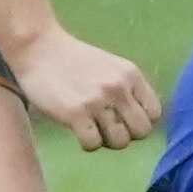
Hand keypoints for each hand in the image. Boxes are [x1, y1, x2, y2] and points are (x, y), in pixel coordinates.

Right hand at [3, 28, 163, 152]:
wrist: (38, 47)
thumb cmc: (73, 59)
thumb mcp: (111, 66)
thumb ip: (127, 88)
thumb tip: (138, 117)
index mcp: (131, 75)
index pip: (154, 113)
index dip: (140, 121)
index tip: (125, 120)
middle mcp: (119, 88)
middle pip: (141, 131)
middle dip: (127, 134)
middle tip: (109, 129)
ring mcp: (98, 101)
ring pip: (120, 141)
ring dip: (107, 142)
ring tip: (93, 131)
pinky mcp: (75, 113)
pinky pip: (93, 144)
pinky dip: (88, 144)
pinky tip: (79, 132)